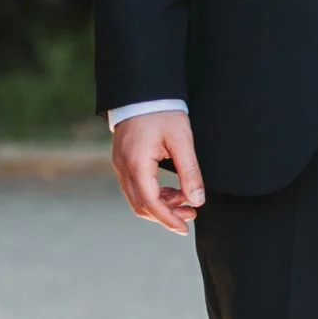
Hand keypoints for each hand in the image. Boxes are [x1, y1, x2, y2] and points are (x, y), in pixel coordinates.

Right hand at [111, 111, 205, 234]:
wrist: (143, 90)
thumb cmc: (162, 111)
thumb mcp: (182, 140)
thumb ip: (190, 171)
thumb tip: (197, 200)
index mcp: (137, 163)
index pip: (150, 203)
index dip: (168, 219)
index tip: (185, 228)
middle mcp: (123, 167)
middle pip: (141, 206)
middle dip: (166, 215)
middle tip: (191, 214)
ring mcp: (120, 165)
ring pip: (137, 199)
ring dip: (160, 206)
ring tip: (186, 203)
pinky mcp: (123, 161)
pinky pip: (135, 188)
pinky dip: (153, 195)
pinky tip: (172, 192)